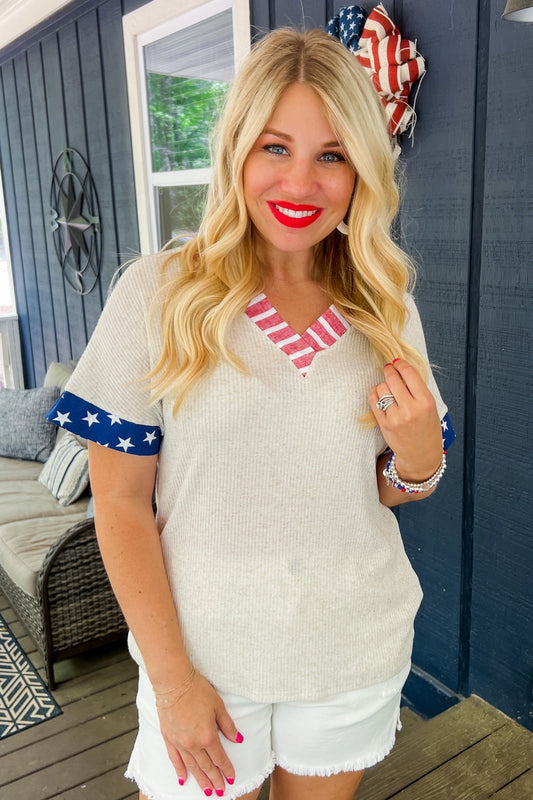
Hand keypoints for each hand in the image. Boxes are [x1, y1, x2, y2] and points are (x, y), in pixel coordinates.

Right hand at [157, 672, 241, 795]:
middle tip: (220, 791)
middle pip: (206, 766)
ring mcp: (180, 743)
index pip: (220, 758)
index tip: (231, 778)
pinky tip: (183, 780)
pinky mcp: (168, 738)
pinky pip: (175, 760)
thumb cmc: (197, 690)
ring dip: (200, 780)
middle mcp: (193, 744)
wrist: (173, 682)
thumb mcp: (218, 706)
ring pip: (192, 767)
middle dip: (214, 780)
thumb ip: (228, 725)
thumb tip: (238, 739)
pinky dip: (179, 771)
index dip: (226, 769)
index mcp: (208, 736)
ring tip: (207, 791)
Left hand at [369, 359, 442, 480]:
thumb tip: (401, 368)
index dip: (401, 364)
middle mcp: (411, 409)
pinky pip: (374, 400)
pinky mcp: (384, 424)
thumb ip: (417, 389)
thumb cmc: (427, 428)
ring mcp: (396, 417)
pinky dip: (374, 393)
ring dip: (383, 384)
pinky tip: (379, 394)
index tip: (396, 361)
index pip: (410, 374)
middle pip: (393, 379)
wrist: (421, 454)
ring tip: (388, 388)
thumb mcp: (430, 406)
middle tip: (388, 368)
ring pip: (382, 388)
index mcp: (426, 402)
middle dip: (389, 370)